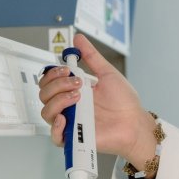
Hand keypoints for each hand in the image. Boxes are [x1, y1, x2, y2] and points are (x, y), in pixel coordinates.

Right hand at [38, 33, 158, 168]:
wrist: (135, 123)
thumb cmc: (125, 103)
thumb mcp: (107, 73)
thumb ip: (91, 56)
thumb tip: (79, 39)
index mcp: (74, 90)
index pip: (49, 81)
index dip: (53, 73)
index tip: (68, 69)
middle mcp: (69, 106)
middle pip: (44, 94)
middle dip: (57, 84)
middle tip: (76, 83)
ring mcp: (70, 122)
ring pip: (46, 112)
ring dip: (58, 100)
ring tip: (77, 98)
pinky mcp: (74, 138)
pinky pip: (54, 136)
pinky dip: (56, 127)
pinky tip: (66, 118)